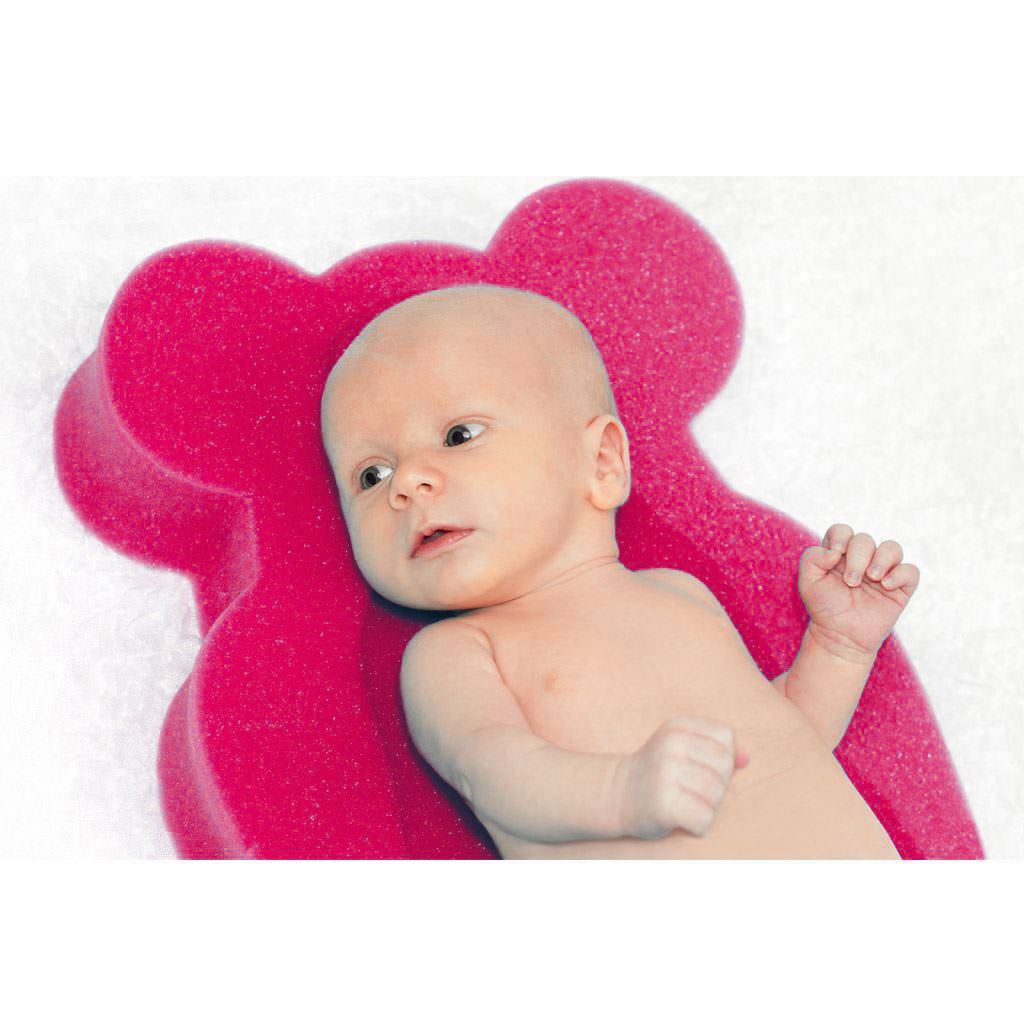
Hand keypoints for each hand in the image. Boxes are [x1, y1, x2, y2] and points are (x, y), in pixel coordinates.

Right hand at [615, 715, 749, 839]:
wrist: (618, 794)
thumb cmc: (660, 773)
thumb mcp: (685, 750)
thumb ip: (719, 751)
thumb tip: (747, 759)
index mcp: (677, 726)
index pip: (726, 736)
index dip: (723, 757)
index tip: (702, 767)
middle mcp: (670, 746)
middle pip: (724, 765)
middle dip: (718, 784)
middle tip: (694, 790)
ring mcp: (664, 773)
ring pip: (716, 793)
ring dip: (708, 806)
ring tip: (687, 803)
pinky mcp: (663, 803)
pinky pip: (704, 818)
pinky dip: (699, 825)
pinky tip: (682, 820)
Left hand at [798, 523, 920, 663]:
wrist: (840, 636)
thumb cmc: (824, 607)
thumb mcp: (808, 582)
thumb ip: (812, 559)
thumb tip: (836, 551)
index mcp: (840, 554)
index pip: (842, 531)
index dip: (840, 536)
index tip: (835, 554)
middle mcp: (863, 559)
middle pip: (865, 539)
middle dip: (858, 558)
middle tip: (851, 582)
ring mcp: (883, 572)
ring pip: (892, 548)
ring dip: (881, 559)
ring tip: (873, 578)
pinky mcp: (900, 588)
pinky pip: (910, 571)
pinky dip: (900, 574)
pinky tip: (886, 585)